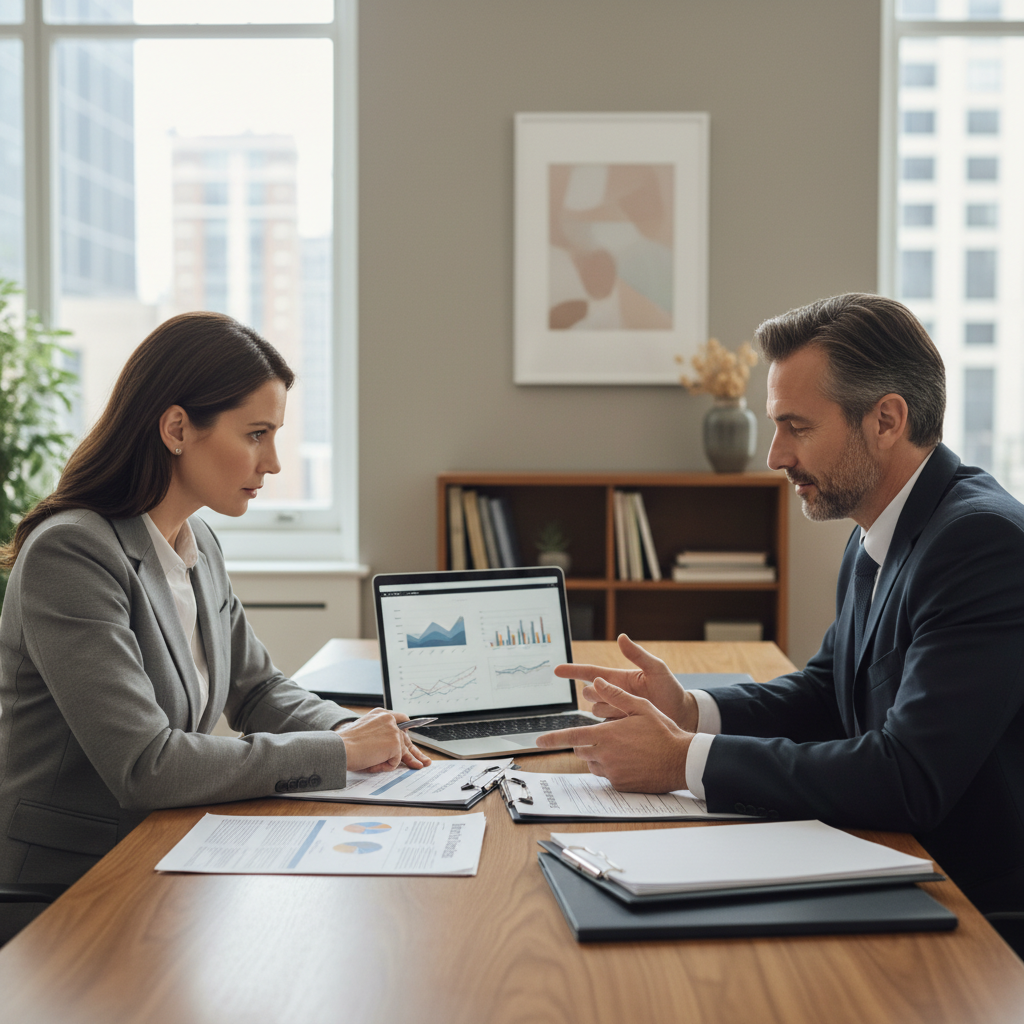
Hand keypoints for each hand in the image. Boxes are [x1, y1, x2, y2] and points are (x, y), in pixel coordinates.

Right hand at [334, 709, 430, 772]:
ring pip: (398, 753)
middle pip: (406, 738)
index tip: (415, 728)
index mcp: (380, 714)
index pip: (400, 720)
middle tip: (425, 762)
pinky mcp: (395, 743)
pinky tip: (372, 761)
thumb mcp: (365, 732)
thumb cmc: (346, 744)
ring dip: (386, 762)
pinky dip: (384, 766)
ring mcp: (393, 731)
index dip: (407, 729)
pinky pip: (395, 762)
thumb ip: (379, 735)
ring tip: (372, 762)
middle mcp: (389, 719)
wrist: (341, 748)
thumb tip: (393, 749)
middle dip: (415, 754)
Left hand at [536, 678, 692, 792]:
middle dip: (584, 743)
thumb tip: (597, 682)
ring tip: (620, 748)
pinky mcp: (620, 785)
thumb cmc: (663, 732)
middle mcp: (605, 755)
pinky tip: (628, 761)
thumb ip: (616, 695)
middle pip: (580, 751)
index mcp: (607, 735)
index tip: (537, 741)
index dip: (552, 739)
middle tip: (602, 737)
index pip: (571, 737)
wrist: (681, 761)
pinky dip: (611, 768)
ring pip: (592, 764)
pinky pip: (606, 776)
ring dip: (597, 756)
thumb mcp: (641, 707)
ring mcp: (612, 772)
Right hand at [554, 634, 697, 730]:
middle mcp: (613, 695)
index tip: (556, 670)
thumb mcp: (656, 669)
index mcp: (618, 679)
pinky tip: (625, 725)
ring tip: (629, 711)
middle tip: (615, 696)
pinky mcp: (618, 728)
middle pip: (590, 693)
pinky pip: (604, 727)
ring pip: (596, 710)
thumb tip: (621, 637)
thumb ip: (638, 655)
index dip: (572, 671)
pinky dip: (610, 726)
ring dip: (608, 709)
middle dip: (597, 694)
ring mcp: (615, 712)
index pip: (590, 672)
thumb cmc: (670, 690)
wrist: (682, 717)